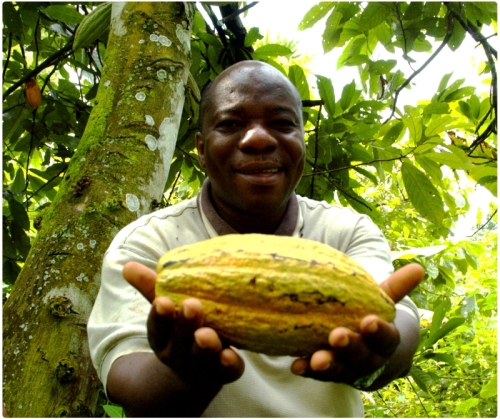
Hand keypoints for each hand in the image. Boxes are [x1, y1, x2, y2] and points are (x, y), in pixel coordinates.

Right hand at [122, 262, 244, 385]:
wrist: (194, 373)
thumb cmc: (180, 329)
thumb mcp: (166, 308)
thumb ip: (151, 287)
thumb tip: (128, 266)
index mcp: (162, 337)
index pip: (158, 327)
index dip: (160, 316)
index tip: (163, 301)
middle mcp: (178, 354)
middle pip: (179, 342)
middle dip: (184, 324)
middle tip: (192, 305)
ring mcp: (201, 366)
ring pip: (201, 358)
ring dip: (204, 346)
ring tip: (206, 334)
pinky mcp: (224, 372)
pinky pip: (226, 372)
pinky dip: (227, 365)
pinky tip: (229, 356)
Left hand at [290, 263, 424, 387]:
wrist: (371, 358)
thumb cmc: (372, 321)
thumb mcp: (382, 305)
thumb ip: (396, 288)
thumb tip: (418, 267)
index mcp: (386, 342)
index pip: (386, 338)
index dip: (378, 331)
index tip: (368, 321)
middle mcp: (369, 360)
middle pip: (363, 357)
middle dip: (351, 347)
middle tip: (337, 335)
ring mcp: (349, 370)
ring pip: (341, 370)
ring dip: (328, 364)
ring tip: (316, 359)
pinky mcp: (328, 375)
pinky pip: (317, 376)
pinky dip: (307, 370)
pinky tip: (296, 365)